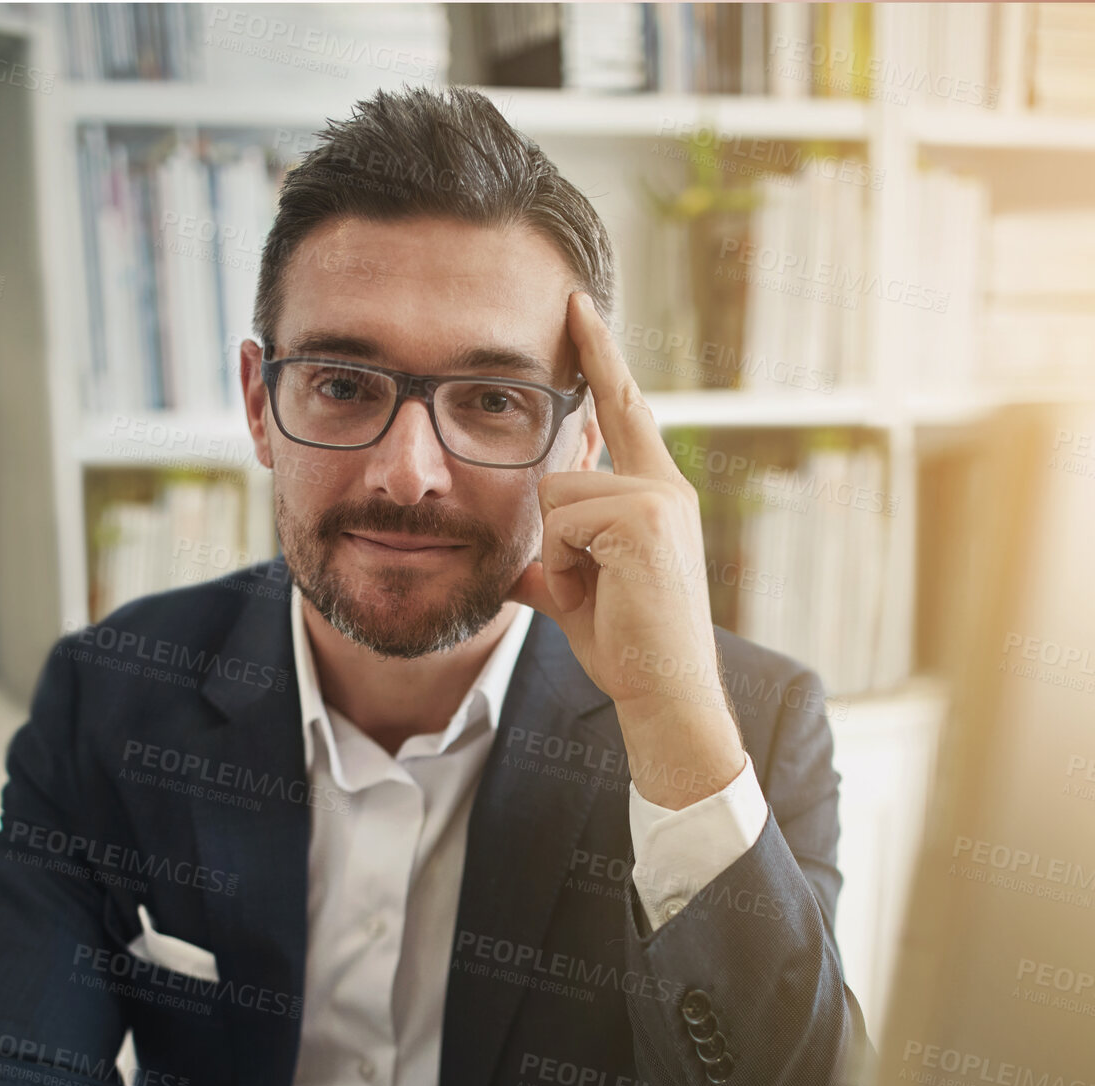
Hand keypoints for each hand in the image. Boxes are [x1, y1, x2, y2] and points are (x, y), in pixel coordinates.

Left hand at [508, 291, 744, 807]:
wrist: (666, 692)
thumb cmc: (628, 648)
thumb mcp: (578, 595)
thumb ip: (551, 562)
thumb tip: (510, 563)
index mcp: (656, 492)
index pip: (622, 407)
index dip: (599, 355)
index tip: (576, 303)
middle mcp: (664, 485)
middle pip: (565, 467)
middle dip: (556, 537)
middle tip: (598, 587)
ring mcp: (658, 497)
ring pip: (555, 497)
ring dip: (557, 557)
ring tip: (597, 594)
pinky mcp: (644, 518)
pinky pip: (561, 523)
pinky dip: (561, 568)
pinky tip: (597, 594)